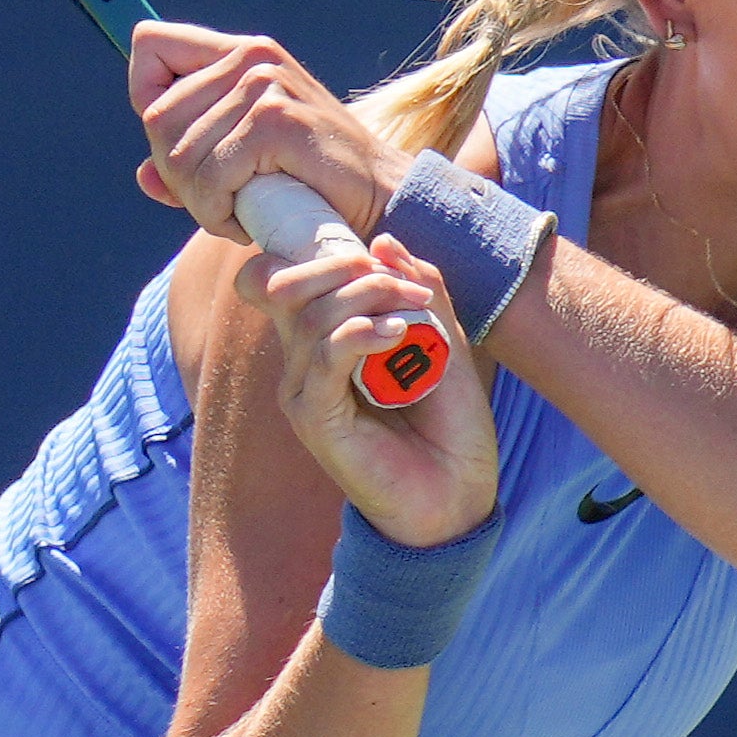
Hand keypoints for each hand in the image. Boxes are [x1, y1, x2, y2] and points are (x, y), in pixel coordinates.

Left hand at [131, 23, 400, 241]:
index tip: (181, 142)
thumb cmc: (313, 185)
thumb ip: (192, 165)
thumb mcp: (245, 165)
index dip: (146, 98)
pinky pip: (210, 177)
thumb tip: (144, 178)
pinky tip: (247, 220)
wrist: (380, 201)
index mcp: (240, 53)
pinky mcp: (275, 122)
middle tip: (218, 201)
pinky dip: (218, 214)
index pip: (149, 45)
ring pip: (180, 155)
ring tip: (239, 212)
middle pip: (157, 118)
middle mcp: (250, 57)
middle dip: (177, 175)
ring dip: (201, 203)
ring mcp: (264, 86)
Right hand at [248, 228, 496, 545]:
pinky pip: (324, 358)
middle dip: (344, 265)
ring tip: (414, 311)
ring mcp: (305, 393)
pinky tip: (397, 335)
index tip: (373, 256)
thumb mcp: (441, 338)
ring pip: (312, 317)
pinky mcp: (317, 421)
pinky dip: (360, 334)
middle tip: (399, 280)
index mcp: (321, 340)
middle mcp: (302, 364)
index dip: (315, 251)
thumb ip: (416, 288)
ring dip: (368, 298)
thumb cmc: (448, 423)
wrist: (456, 494)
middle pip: (287, 285)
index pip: (281, 277)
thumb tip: (384, 242)